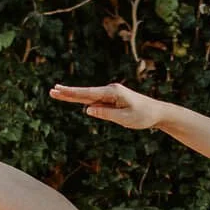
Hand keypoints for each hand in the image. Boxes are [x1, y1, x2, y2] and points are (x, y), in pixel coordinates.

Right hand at [48, 81, 166, 129]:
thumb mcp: (125, 119)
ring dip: (73, 95)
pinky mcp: (112, 100)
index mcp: (113, 92)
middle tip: (51, 90)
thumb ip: (105, 114)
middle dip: (68, 92)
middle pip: (85, 93)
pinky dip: (82, 99)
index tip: (59, 90)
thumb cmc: (144, 116)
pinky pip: (95, 100)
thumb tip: (87, 109)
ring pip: (88, 96)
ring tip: (57, 93)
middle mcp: (110, 90)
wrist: (158, 112)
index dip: (72, 93)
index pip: (88, 94)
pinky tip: (72, 97)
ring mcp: (110, 95)